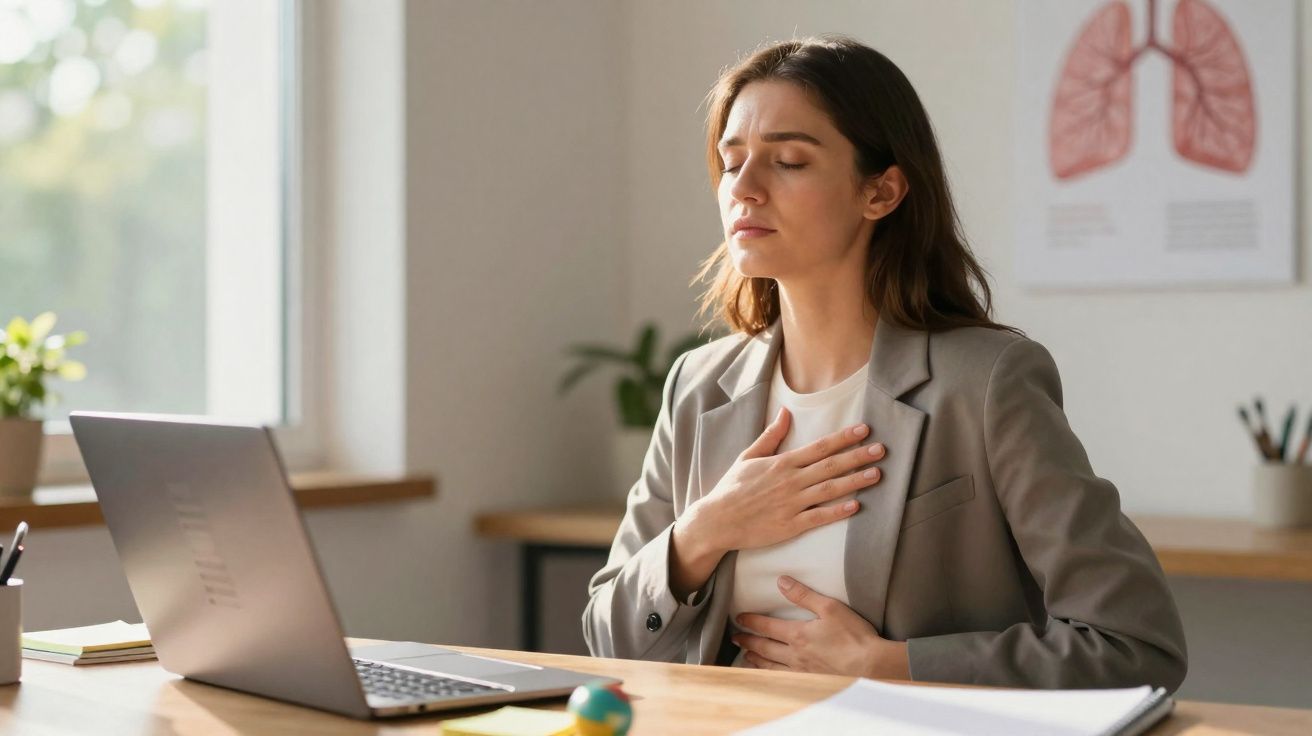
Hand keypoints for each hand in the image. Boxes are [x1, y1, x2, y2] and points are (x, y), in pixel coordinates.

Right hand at [678, 406, 886, 556]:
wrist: (717, 519)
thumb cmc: (732, 487)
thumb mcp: (748, 456)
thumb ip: (770, 435)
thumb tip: (785, 412)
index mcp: (782, 463)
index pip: (819, 447)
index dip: (844, 438)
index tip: (864, 430)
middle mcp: (791, 481)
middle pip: (830, 466)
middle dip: (858, 456)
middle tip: (881, 449)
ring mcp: (792, 504)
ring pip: (830, 490)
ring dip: (855, 481)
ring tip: (877, 474)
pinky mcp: (790, 525)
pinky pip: (819, 517)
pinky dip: (838, 511)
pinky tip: (856, 505)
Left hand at [731, 576, 910, 679]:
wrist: (870, 664)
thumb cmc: (853, 635)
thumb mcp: (829, 607)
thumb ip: (803, 595)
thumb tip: (781, 581)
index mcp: (798, 634)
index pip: (767, 626)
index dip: (751, 621)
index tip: (739, 618)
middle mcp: (795, 654)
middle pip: (765, 647)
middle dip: (748, 641)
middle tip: (736, 638)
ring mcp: (802, 670)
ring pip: (771, 666)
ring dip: (756, 660)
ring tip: (746, 656)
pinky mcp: (811, 681)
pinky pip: (783, 679)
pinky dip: (770, 676)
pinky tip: (769, 675)